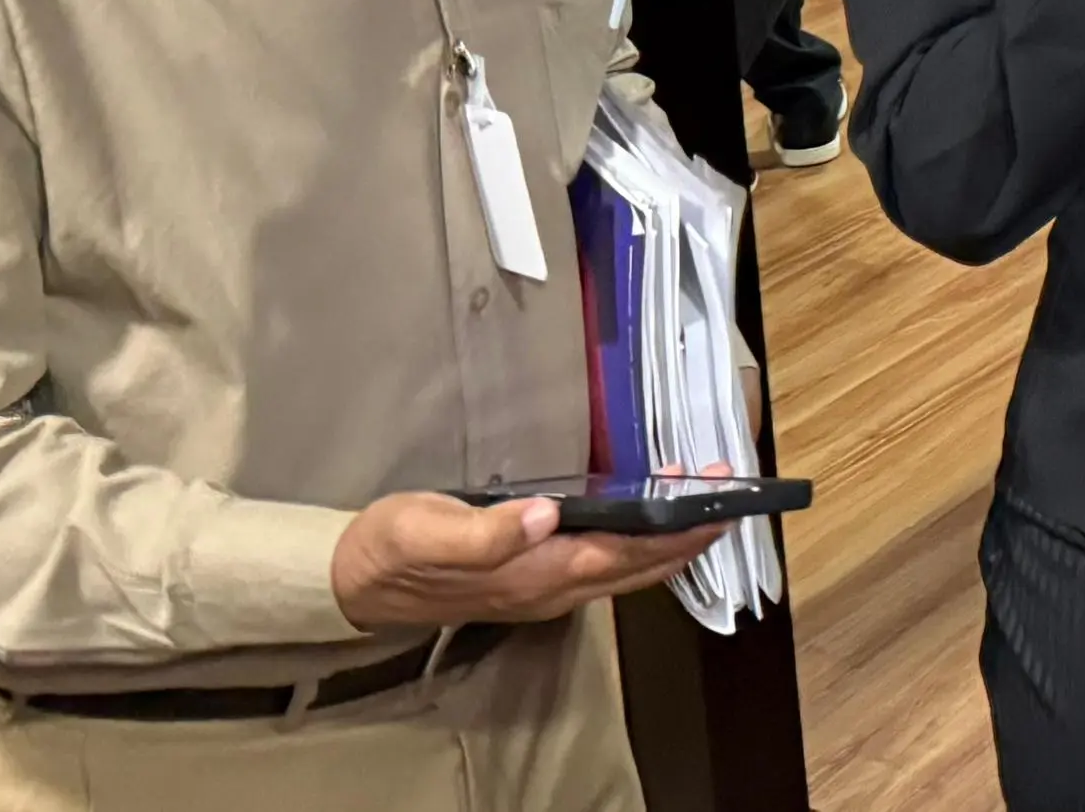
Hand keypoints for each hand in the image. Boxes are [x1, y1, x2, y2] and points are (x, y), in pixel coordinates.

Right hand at [330, 492, 719, 630]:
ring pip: (626, 570)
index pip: (624, 555)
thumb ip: (487, 531)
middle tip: (731, 493)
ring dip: (668, 540)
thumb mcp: (428, 529)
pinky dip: (638, 543)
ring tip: (704, 499)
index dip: (676, 533)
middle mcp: (550, 589)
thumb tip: (545, 516)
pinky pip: (605, 567)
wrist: (353, 582)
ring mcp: (544, 590)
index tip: (721, 507)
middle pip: (638, 568)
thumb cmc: (392, 548)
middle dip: (689, 534)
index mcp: (533, 575)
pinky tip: (649, 519)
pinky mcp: (534, 581)